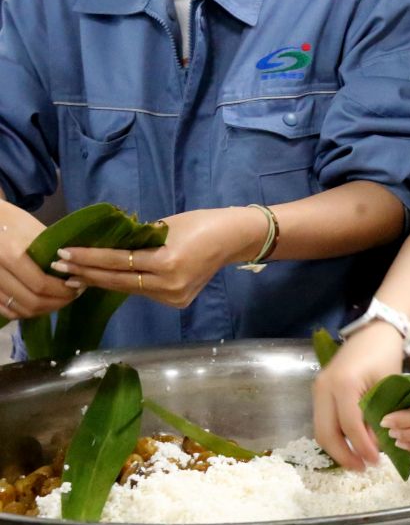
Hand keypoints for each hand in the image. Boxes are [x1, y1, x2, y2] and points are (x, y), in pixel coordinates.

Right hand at [0, 202, 79, 320]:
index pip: (40, 284)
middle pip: (31, 301)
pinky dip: (25, 312)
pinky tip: (40, 304)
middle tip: (72, 296)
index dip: (63, 291)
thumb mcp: (34, 230)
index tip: (78, 287)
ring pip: (19, 310)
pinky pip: (6, 311)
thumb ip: (52, 252)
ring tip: (58, 300)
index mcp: (10, 254)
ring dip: (43, 309)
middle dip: (57, 302)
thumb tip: (76, 271)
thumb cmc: (12, 221)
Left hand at [52, 206, 265, 306]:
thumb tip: (107, 245)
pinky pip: (143, 292)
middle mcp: (169, 284)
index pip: (118, 261)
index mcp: (167, 262)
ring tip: (74, 276)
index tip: (64, 254)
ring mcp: (173, 296)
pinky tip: (104, 280)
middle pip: (118, 281)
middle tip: (59, 268)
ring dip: (101, 281)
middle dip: (87, 273)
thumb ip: (138, 239)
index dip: (89, 258)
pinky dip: (123, 284)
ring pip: (129, 289)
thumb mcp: (165, 225)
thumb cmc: (201, 223)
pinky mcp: (177, 301)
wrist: (234, 239)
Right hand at [312, 323, 406, 469]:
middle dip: (343, 455)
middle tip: (363, 469)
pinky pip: (322, 421)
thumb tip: (378, 447)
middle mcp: (324, 388)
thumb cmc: (386, 356)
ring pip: (320, 429)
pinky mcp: (318, 392)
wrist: (374, 332)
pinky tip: (351, 445)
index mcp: (343, 384)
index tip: (376, 463)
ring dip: (337, 449)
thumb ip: (381, 414)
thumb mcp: (389, 385)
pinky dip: (335, 436)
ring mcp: (317, 390)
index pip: (349, 426)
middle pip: (325, 433)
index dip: (362, 447)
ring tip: (358, 461)